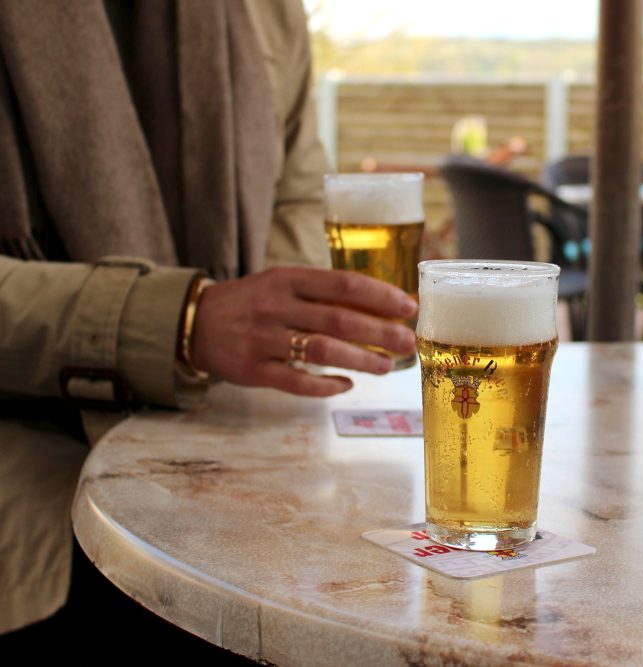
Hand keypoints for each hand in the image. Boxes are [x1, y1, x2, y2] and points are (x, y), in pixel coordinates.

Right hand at [190, 267, 417, 395]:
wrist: (194, 322)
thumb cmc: (253, 301)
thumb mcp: (283, 283)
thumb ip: (323, 293)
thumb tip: (381, 303)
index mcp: (288, 279)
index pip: (344, 284)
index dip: (380, 295)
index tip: (408, 307)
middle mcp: (276, 306)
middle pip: (340, 319)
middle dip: (380, 332)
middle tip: (408, 343)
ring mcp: (263, 339)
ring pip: (322, 351)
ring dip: (361, 359)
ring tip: (387, 366)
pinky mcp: (252, 370)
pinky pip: (296, 381)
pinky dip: (326, 385)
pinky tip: (347, 384)